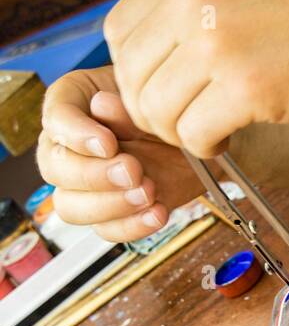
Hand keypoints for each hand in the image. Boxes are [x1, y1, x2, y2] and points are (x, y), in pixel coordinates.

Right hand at [38, 66, 203, 241]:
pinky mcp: (110, 212)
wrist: (194, 134)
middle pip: (56, 169)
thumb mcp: (150, 96)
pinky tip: (157, 213)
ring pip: (71, 207)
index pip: (55, 119)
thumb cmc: (165, 105)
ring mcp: (85, 184)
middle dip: (94, 175)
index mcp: (72, 104)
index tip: (108, 144)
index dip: (76, 136)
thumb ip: (124, 104)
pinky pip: (106, 229)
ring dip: (110, 205)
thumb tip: (100, 104)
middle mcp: (68, 147)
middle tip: (132, 171)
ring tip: (148, 193)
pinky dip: (131, 226)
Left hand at [104, 0, 288, 156]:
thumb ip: (188, 6)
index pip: (119, 31)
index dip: (133, 71)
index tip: (161, 87)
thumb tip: (141, 55)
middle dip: (153, 109)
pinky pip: (192, 135)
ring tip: (212, 125)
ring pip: (156, 110)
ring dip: (180, 130)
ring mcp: (219, 43)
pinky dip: (207, 146)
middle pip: (132, 76)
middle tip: (188, 116)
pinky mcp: (245, 88)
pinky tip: (230, 135)